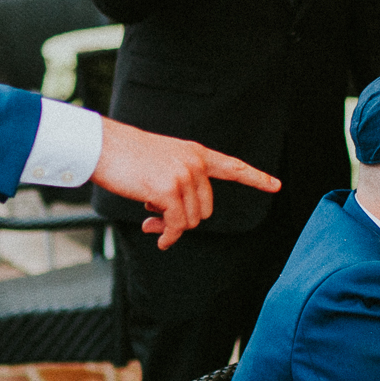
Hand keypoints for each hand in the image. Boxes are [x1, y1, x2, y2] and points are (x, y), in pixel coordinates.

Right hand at [90, 118, 280, 249]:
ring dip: (172, 227)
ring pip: (192, 220)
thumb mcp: (162, 163)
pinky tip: (154, 234)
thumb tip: (176, 226)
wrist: (103, 145)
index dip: (256, 178)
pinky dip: (167, 235)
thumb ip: (178, 187)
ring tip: (150, 219)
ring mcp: (184, 176)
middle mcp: (195, 164)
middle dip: (184, 220)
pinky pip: (177, 225)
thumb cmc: (127, 156)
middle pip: (206, 209)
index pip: (232, 166)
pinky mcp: (168, 190)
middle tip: (157, 220)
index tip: (276, 185)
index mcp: (196, 153)